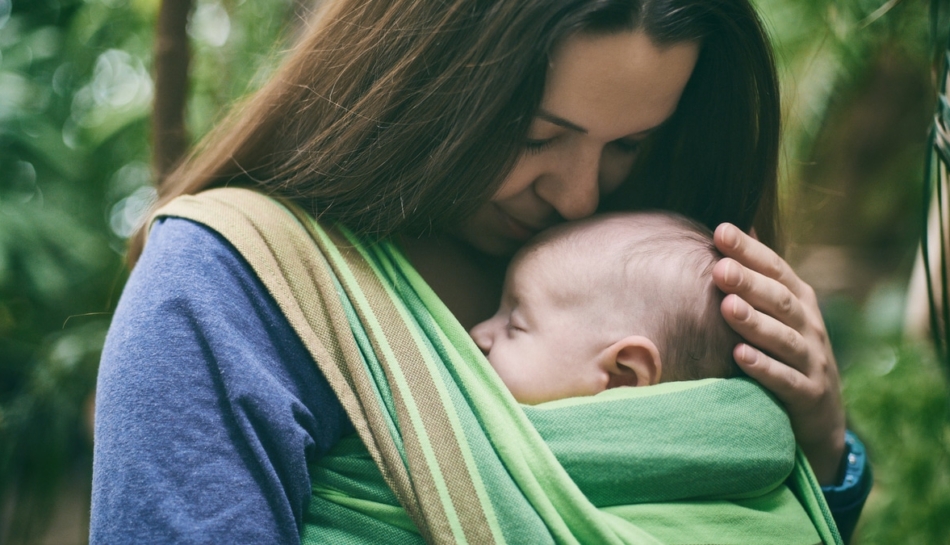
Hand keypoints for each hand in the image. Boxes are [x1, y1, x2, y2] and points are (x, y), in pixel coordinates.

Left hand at [712, 223, 845, 484]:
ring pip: (784, 338)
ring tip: (727, 306)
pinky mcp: (810, 395)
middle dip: (749, 282)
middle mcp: (810, 326)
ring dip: (755, 322)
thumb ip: (757, 276)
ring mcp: (813, 361)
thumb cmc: (787, 355)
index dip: (749, 250)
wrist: (821, 417)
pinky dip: (764, 368)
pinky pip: (786, 380)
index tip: (720, 231)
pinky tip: (739, 356)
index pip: (775, 269)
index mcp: (800, 301)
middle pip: (779, 300)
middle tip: (719, 268)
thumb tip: (728, 228)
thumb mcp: (778, 314)